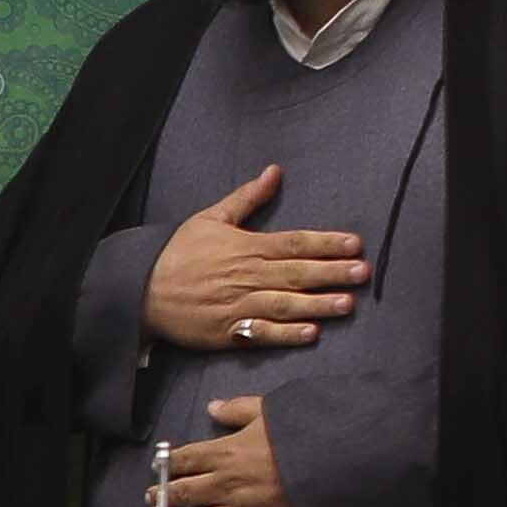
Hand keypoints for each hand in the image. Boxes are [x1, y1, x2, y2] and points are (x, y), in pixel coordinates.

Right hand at [143, 161, 369, 355]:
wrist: (142, 290)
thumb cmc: (178, 253)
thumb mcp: (210, 218)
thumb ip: (247, 198)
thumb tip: (274, 172)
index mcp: (246, 246)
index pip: (294, 242)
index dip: (326, 243)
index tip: (355, 244)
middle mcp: (247, 275)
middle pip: (297, 273)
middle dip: (333, 272)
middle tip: (364, 273)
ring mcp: (238, 305)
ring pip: (285, 304)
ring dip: (318, 304)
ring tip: (347, 304)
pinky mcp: (229, 331)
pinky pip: (262, 333)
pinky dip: (286, 334)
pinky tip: (310, 334)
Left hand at [159, 395, 292, 506]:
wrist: (337, 472)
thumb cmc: (305, 437)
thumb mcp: (272, 411)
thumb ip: (238, 409)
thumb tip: (213, 406)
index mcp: (225, 453)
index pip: (185, 459)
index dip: (167, 463)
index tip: (158, 466)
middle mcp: (224, 486)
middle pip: (183, 492)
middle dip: (164, 495)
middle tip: (151, 498)